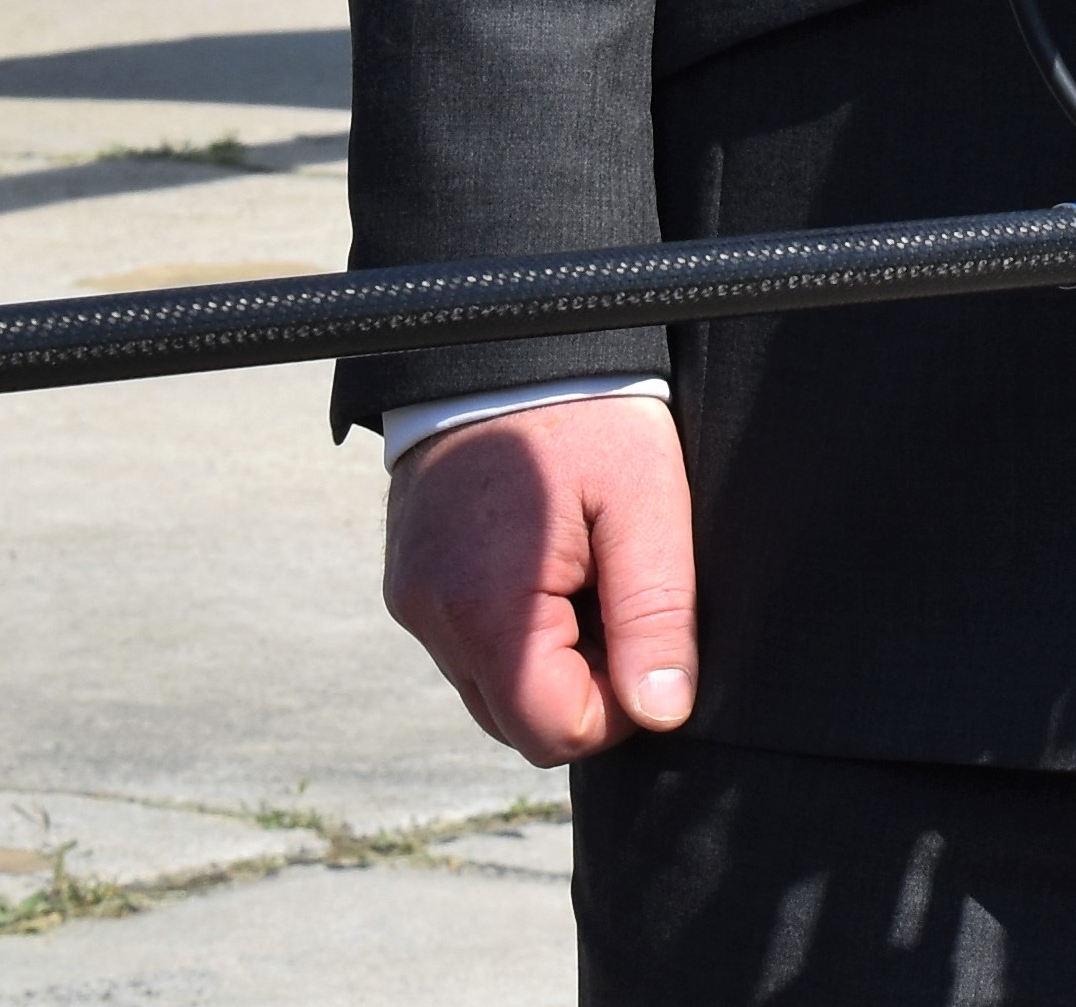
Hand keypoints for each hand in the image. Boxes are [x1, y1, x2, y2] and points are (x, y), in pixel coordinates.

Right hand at [383, 395, 698, 762]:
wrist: (509, 344)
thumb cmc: (587, 415)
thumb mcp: (647, 504)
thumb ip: (656, 615)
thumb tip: (663, 712)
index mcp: (487, 607)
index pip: (553, 731)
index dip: (619, 708)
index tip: (649, 639)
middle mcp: (433, 618)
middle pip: (520, 720)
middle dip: (585, 683)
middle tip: (622, 592)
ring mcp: (414, 602)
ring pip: (495, 687)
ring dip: (552, 656)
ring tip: (587, 568)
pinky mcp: (412, 584)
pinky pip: (472, 644)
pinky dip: (519, 628)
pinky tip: (551, 561)